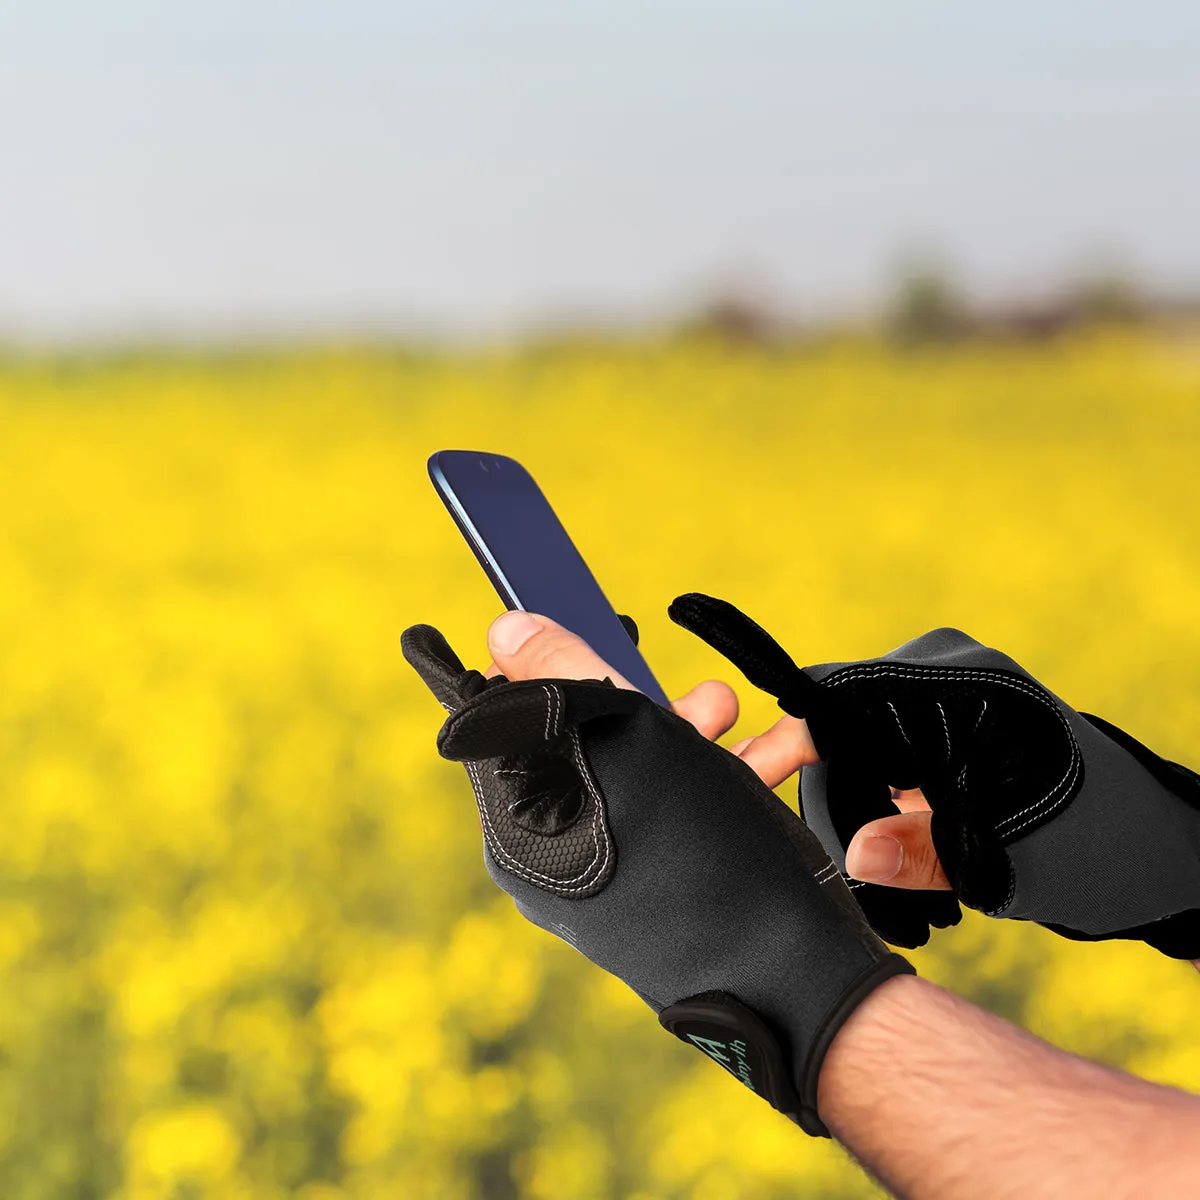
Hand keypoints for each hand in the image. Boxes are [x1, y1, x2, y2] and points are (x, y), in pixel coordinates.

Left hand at [401, 603, 914, 1136]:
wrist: (799, 980)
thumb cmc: (705, 853)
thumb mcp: (629, 739)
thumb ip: (561, 675)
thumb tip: (502, 627)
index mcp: (518, 825)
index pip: (501, 723)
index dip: (540, 666)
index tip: (583, 630)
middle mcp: (550, 860)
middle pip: (577, 747)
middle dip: (641, 700)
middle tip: (689, 687)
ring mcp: (602, 884)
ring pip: (635, 779)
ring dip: (690, 735)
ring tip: (736, 712)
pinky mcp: (655, 898)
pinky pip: (670, 820)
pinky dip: (713, 783)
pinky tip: (769, 757)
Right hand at [665, 592, 1199, 959]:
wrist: (1152, 849)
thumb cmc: (1098, 845)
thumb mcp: (1012, 857)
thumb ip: (930, 853)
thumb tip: (855, 856)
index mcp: (966, 683)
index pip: (852, 690)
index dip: (795, 731)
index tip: (748, 769)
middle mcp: (949, 677)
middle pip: (844, 715)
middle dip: (816, 777)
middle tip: (788, 838)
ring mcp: (945, 701)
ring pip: (856, 739)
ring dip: (843, 796)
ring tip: (847, 861)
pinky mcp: (942, 730)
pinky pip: (880, 752)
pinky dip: (868, 798)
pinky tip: (871, 847)